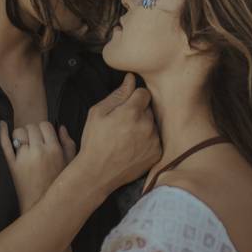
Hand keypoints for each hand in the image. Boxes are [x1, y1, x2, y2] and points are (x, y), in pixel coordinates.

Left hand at [0, 121, 76, 211]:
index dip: (44, 129)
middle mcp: (38, 151)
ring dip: (21, 135)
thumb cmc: (58, 186)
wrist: (43, 207)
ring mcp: (24, 158)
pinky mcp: (13, 165)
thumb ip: (68, 144)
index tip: (43, 135)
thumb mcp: (70, 165)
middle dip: (32, 131)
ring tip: (24, 143)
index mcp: (54, 149)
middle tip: (34, 140)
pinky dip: (2, 133)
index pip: (45, 125)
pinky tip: (2, 126)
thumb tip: (61, 127)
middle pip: (31, 127)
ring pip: (19, 133)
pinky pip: (5, 144)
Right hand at [76, 73, 160, 193]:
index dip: (133, 98)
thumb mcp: (98, 113)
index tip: (124, 108)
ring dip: (144, 127)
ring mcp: (154, 141)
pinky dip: (147, 141)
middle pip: (149, 109)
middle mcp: (147, 125)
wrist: (97, 173)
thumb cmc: (94, 141)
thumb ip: (118, 94)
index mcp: (132, 112)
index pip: (143, 93)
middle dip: (138, 112)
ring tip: (126, 138)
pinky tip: (132, 148)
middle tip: (122, 125)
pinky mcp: (157, 154)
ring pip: (153, 124)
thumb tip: (131, 78)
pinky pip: (156, 140)